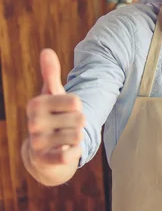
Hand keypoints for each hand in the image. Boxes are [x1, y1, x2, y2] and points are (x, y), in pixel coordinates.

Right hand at [24, 49, 84, 168]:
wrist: (42, 153)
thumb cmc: (51, 118)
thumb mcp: (52, 95)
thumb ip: (51, 74)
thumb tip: (46, 50)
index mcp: (36, 104)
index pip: (75, 101)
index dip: (77, 107)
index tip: (66, 112)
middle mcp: (33, 122)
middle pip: (80, 118)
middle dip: (79, 123)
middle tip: (66, 127)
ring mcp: (37, 142)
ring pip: (78, 136)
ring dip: (77, 138)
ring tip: (65, 138)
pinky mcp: (44, 160)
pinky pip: (70, 154)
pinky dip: (75, 152)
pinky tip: (66, 150)